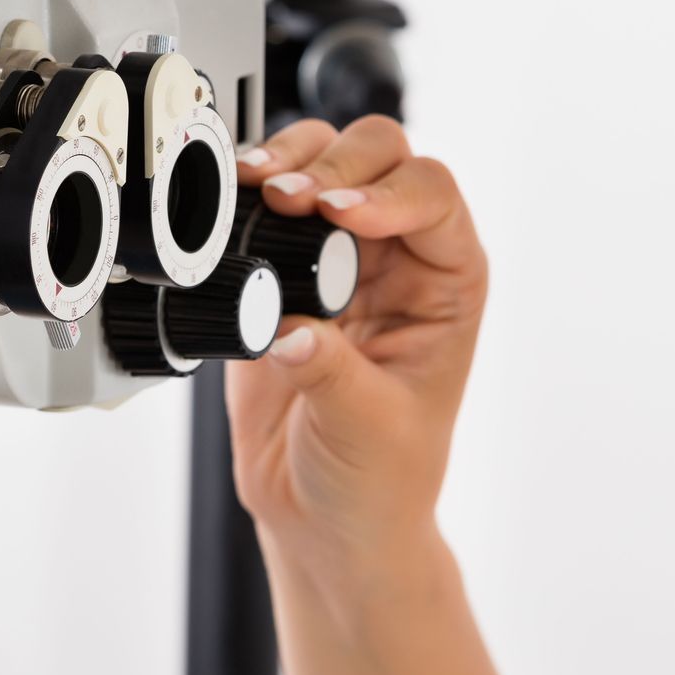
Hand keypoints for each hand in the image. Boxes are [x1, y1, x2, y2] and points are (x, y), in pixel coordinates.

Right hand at [226, 116, 488, 578]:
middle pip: (379, 156)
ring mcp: (335, 259)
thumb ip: (328, 371)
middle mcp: (398, 258)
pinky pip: (263, 206)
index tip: (337, 214)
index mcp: (447, 285)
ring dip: (286, 161)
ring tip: (252, 184)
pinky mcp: (277, 272)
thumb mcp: (367, 428)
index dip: (387, 192)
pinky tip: (227, 200)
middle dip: (332, 163)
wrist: (322, 518)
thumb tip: (283, 324)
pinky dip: (243, 191)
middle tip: (288, 198)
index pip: (432, 198)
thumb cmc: (376, 479)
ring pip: (320, 161)